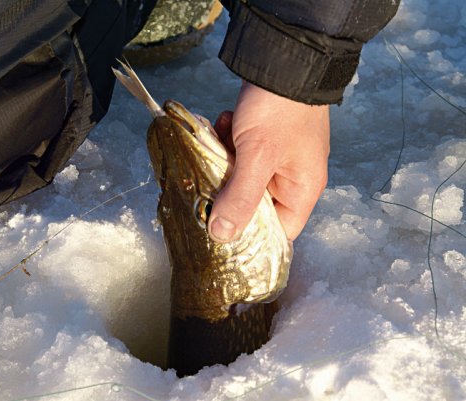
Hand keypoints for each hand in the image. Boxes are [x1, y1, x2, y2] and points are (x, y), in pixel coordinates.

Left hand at [208, 81, 329, 241]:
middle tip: (213, 178)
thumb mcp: (257, 157)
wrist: (281, 60)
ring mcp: (275, 158)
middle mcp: (291, 178)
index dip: (251, 236)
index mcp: (302, 190)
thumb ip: (240, 198)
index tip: (220, 231)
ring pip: (241, 177)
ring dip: (226, 162)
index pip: (278, 231)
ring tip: (222, 140)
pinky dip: (227, 142)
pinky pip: (239, 154)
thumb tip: (222, 236)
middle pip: (254, 204)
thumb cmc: (279, 112)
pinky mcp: (260, 140)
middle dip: (230, 190)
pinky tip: (224, 124)